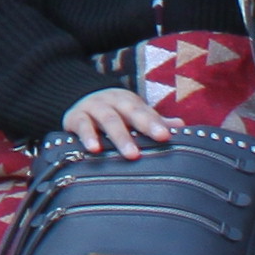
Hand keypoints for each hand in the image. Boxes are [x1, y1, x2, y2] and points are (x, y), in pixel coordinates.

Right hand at [59, 87, 173, 155]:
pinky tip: (94, 150)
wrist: (78, 100)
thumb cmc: (113, 113)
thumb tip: (180, 125)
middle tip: (157, 141)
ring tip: (130, 154)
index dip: (155, 123)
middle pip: (129, 112)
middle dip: (141, 126)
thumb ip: (154, 121)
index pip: (145, 112)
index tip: (166, 136)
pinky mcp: (74, 117)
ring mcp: (93, 107)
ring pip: (108, 119)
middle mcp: (112, 101)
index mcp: (129, 101)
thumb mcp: (132, 113)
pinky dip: (88, 137)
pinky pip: (82, 126)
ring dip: (119, 136)